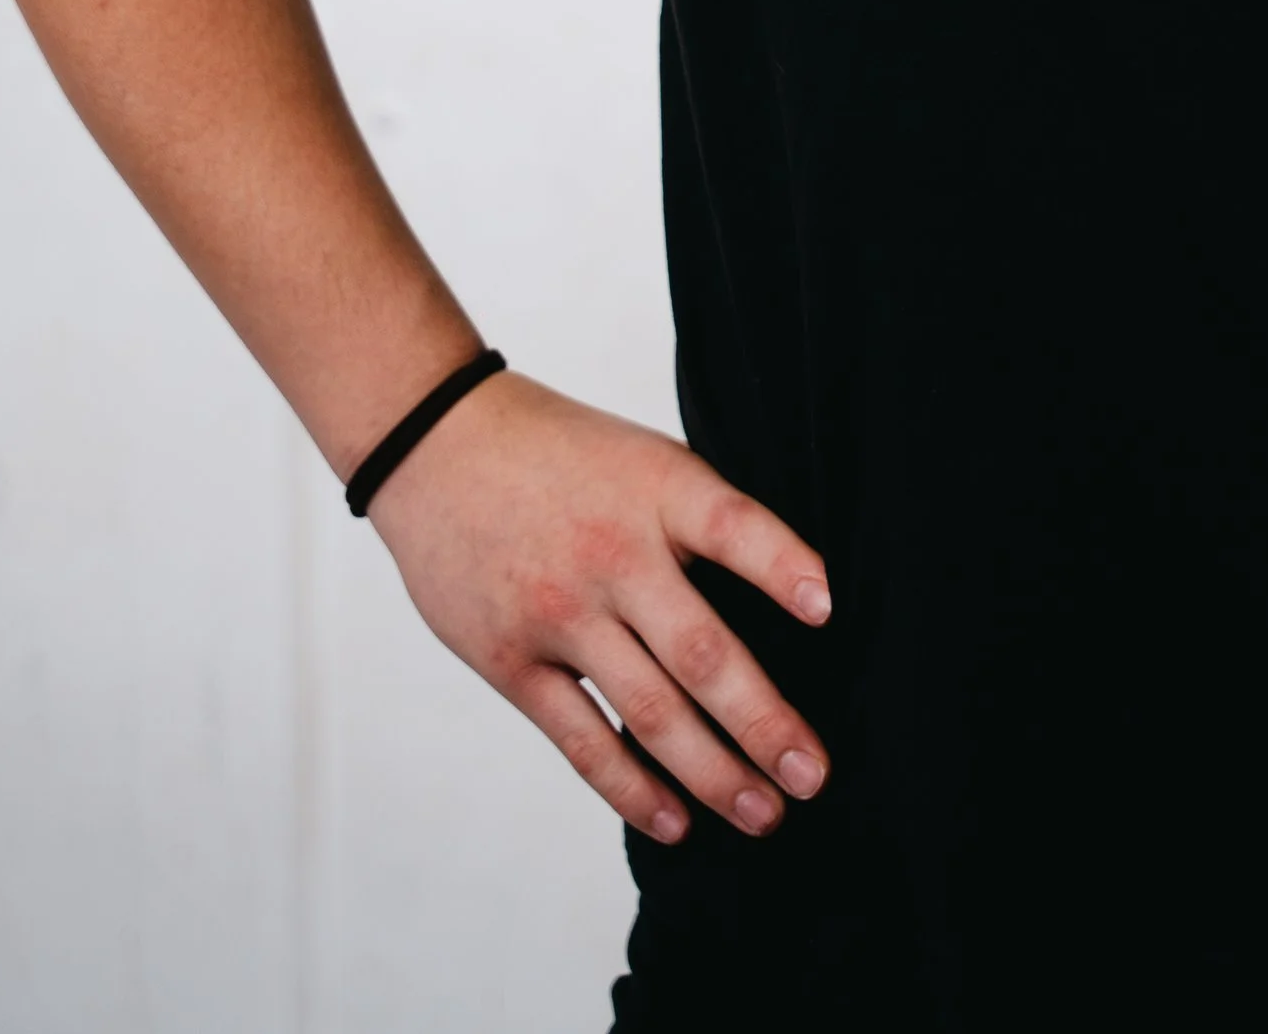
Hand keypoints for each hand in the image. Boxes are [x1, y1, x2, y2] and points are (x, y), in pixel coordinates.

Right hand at [365, 370, 832, 844]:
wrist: (437, 445)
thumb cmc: (564, 455)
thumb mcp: (643, 456)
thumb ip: (700, 521)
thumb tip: (792, 598)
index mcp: (656, 488)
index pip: (732, 527)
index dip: (782, 565)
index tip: (830, 608)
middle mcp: (613, 553)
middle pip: (701, 650)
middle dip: (764, 722)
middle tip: (814, 776)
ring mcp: (560, 611)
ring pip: (651, 711)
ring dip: (713, 773)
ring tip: (764, 815)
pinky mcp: (512, 659)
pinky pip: (582, 739)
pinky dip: (632, 788)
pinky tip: (676, 822)